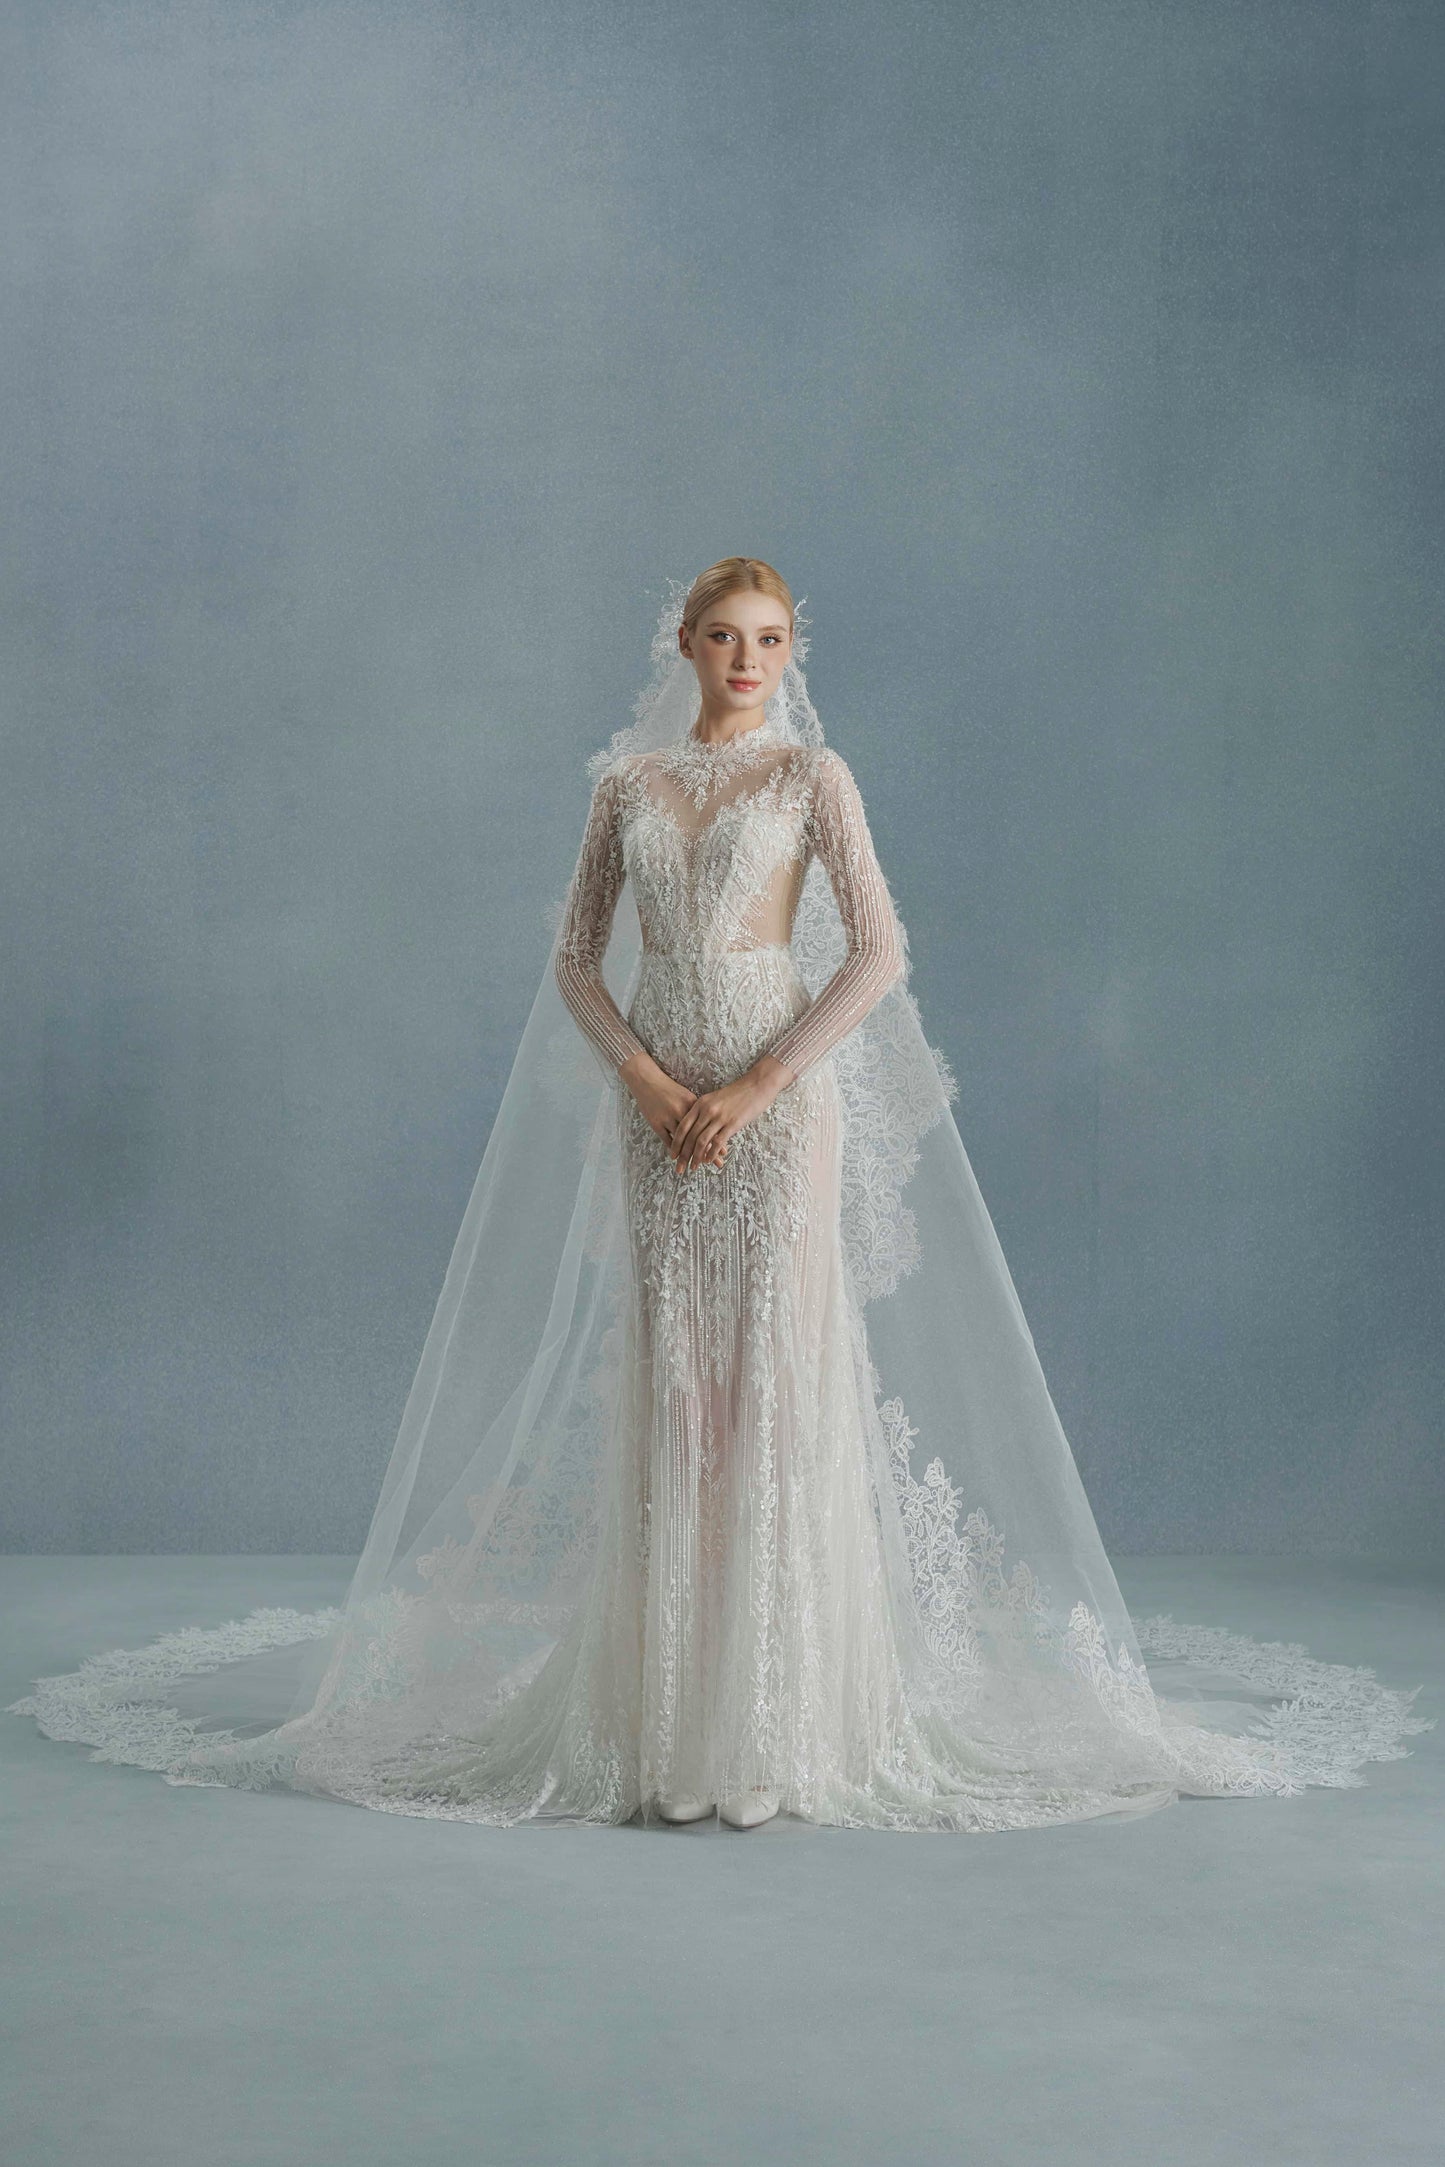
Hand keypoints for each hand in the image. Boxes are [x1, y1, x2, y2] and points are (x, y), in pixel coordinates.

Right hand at [618, 1050, 728, 1168]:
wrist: (647, 1081)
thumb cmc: (669, 1089)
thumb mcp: (686, 1097)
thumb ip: (698, 1112)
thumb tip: (712, 1128)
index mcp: (692, 1103)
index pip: (707, 1125)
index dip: (716, 1140)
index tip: (724, 1152)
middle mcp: (681, 1111)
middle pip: (697, 1135)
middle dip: (708, 1151)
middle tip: (718, 1164)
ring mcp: (668, 1117)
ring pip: (682, 1141)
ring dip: (690, 1155)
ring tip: (697, 1166)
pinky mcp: (656, 1123)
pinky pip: (668, 1140)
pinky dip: (675, 1150)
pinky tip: (680, 1158)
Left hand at [664, 1053, 795, 1172]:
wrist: (756, 1085)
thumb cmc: (736, 1094)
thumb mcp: (714, 1099)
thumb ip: (704, 1112)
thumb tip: (696, 1129)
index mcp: (700, 1104)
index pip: (683, 1126)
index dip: (676, 1142)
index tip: (672, 1154)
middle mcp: (707, 1110)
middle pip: (690, 1137)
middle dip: (683, 1155)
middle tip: (679, 1167)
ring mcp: (720, 1117)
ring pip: (702, 1141)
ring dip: (696, 1157)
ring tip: (693, 1167)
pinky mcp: (732, 1124)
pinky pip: (718, 1142)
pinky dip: (711, 1154)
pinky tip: (709, 1161)